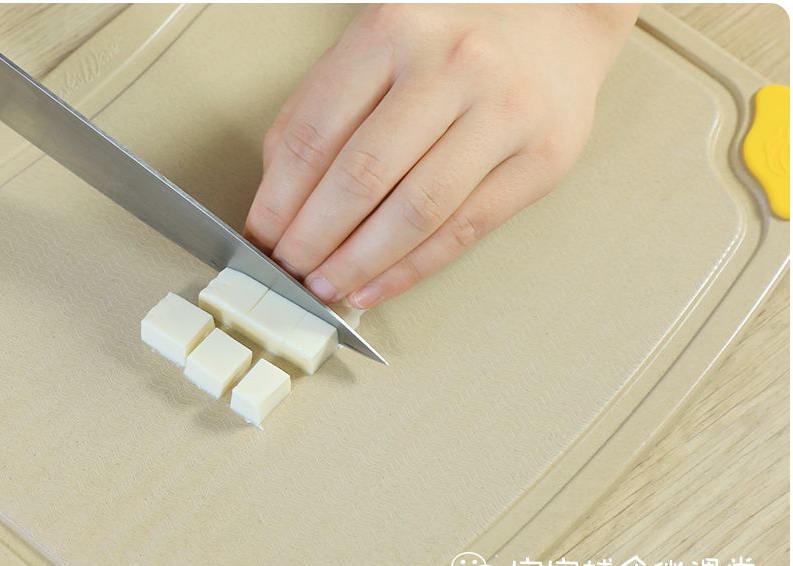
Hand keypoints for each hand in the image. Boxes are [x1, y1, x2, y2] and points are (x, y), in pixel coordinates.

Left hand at [244, 4, 637, 307]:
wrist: (556, 17)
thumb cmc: (450, 38)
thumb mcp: (373, 48)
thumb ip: (319, 110)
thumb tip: (277, 199)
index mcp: (393, 32)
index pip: (316, 133)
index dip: (278, 199)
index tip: (260, 237)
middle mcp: (453, 66)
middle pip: (363, 176)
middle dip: (313, 239)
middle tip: (288, 270)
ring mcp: (504, 113)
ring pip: (415, 211)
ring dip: (359, 263)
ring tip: (327, 286)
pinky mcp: (543, 159)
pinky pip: (464, 229)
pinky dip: (411, 269)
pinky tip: (377, 286)